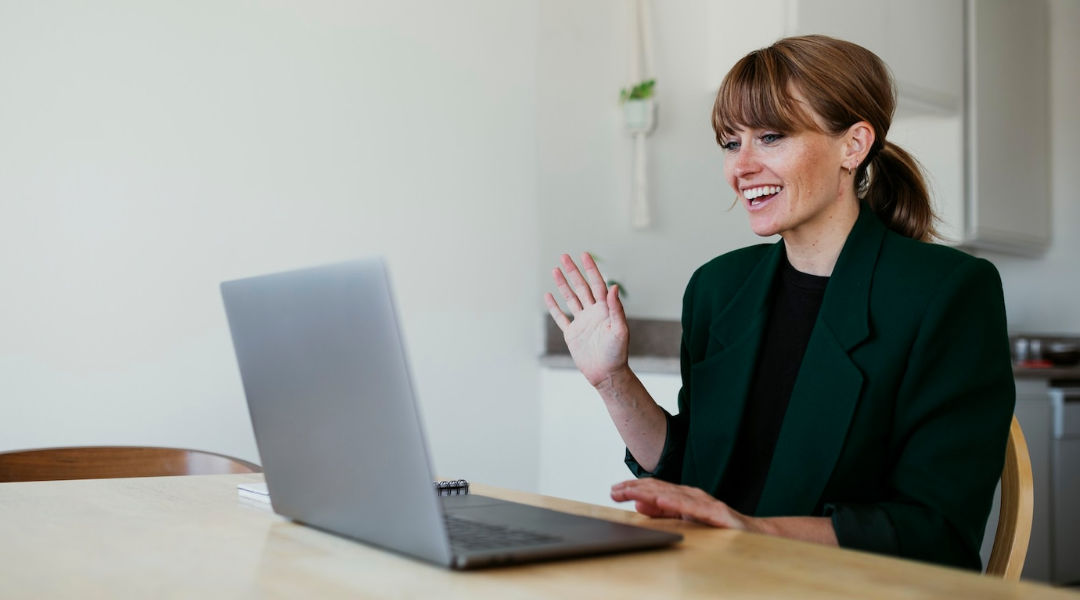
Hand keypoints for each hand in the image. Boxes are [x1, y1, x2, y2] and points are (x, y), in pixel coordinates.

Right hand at [544, 253, 628, 386]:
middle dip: (573, 272)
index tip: (584, 255)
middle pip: (581, 287)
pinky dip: (554, 307)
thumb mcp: (620, 330)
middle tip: (564, 256)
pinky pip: (561, 317)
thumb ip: (616, 308)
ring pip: (570, 299)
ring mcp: (582, 322)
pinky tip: (548, 295)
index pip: (597, 284)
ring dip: (563, 284)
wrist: (606, 374)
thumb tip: (613, 287)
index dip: (590, 269)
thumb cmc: (617, 354)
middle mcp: (593, 313)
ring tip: (555, 269)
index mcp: (605, 310)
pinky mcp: (572, 334)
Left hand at [610, 478, 755, 530]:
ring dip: (649, 492)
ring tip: (631, 492)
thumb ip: (663, 512)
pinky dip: (676, 502)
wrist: (753, 532)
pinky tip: (661, 501)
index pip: (654, 489)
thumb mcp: (685, 518)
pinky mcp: (716, 513)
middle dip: (635, 489)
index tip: (614, 490)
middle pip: (659, 489)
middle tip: (615, 490)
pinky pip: (693, 508)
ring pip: (672, 495)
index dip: (633, 488)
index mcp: (683, 496)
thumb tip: (639, 505)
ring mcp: (704, 502)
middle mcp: (692, 495)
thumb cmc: (718, 526)